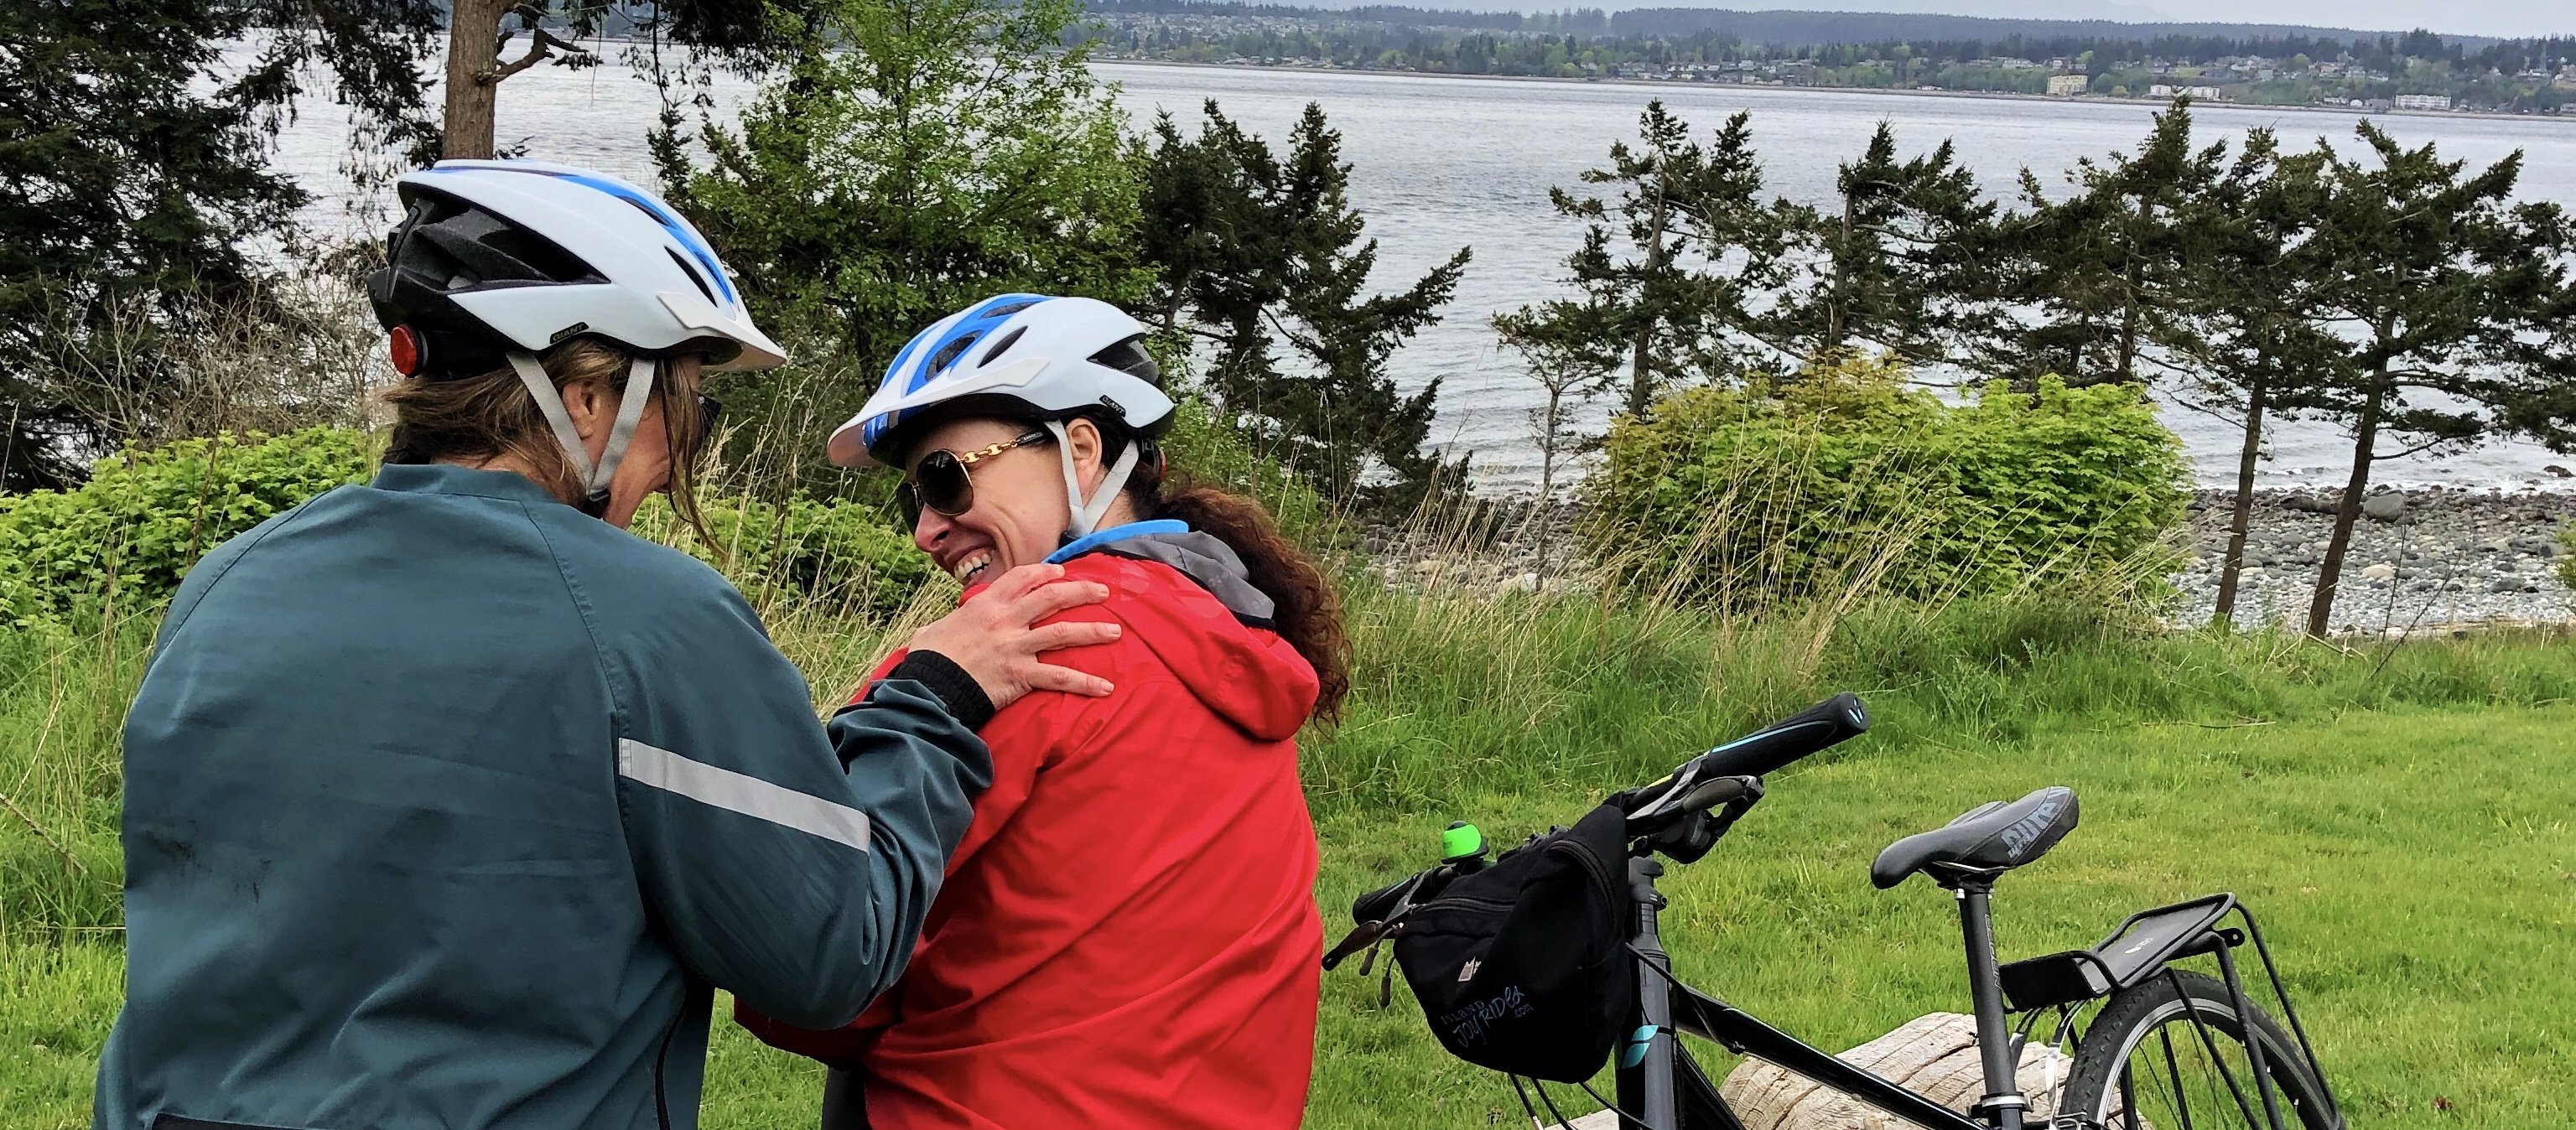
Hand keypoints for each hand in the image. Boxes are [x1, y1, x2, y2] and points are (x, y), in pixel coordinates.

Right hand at [907, 563, 1118, 711]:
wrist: (930, 685)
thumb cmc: (930, 659)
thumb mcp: (939, 627)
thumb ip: (958, 620)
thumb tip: (956, 622)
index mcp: (986, 605)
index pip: (1021, 578)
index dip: (1044, 573)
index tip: (1062, 573)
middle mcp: (1005, 620)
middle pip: (1050, 598)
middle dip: (1081, 591)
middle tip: (1103, 591)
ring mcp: (1015, 646)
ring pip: (1062, 632)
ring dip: (1092, 631)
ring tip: (1116, 632)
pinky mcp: (1021, 674)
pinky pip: (1059, 677)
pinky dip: (1085, 683)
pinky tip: (1105, 688)